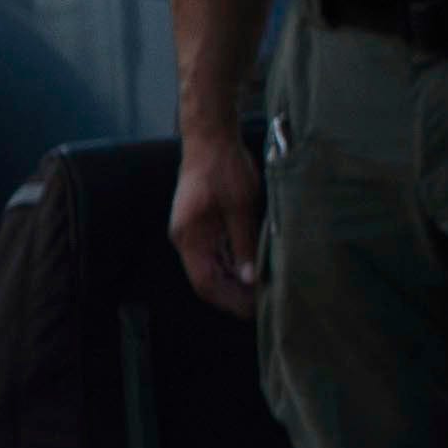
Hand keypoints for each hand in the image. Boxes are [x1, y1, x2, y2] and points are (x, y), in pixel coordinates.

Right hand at [169, 127, 266, 317]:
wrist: (210, 137)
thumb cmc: (223, 167)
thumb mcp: (240, 206)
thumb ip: (243, 243)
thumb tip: (250, 278)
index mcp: (189, 237)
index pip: (205, 283)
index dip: (228, 300)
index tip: (251, 309)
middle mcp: (186, 239)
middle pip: (207, 279)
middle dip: (233, 294)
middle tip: (261, 304)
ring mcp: (193, 232)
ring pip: (212, 267)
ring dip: (234, 281)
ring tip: (260, 291)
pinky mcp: (202, 224)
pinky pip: (216, 253)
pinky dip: (233, 264)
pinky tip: (252, 270)